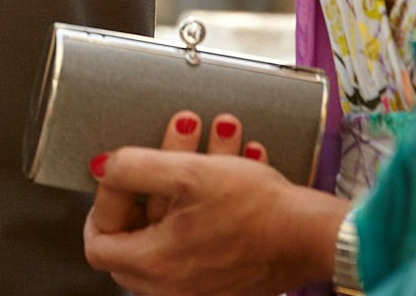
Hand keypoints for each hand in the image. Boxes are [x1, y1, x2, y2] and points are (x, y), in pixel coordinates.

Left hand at [81, 112, 344, 294]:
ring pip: (177, 224)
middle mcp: (174, 286)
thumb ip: (131, 168)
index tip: (124, 178)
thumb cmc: (256, 209)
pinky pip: (206, 234)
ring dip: (191, 177)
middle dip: (154, 181)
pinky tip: (238, 159)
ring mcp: (202, 285)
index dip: (105, 204)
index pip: (99, 243)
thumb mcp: (185, 172)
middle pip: (137, 232)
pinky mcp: (229, 276)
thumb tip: (100, 169)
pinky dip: (213, 198)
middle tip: (172, 148)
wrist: (317, 235)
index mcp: (153, 266)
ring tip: (217, 136)